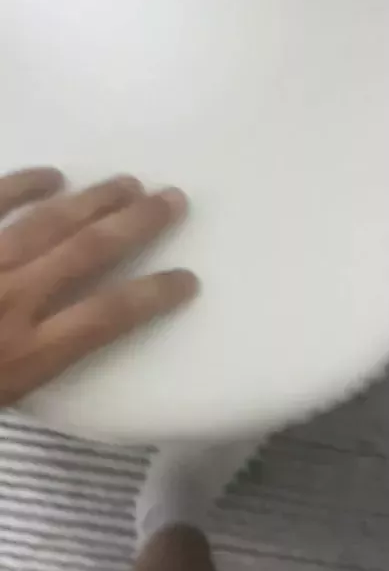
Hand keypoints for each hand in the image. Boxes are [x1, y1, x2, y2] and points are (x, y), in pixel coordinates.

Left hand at [0, 168, 198, 404]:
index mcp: (27, 354)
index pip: (106, 316)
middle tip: (171, 199)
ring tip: (128, 183)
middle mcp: (14, 299)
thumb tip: (66, 337)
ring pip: (48, 222)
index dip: (153, 294)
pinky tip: (53, 175)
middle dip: (137, 223)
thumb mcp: (4, 395)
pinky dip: (23, 185)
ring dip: (94, 199)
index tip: (188, 279)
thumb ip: (31, 365)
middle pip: (88, 252)